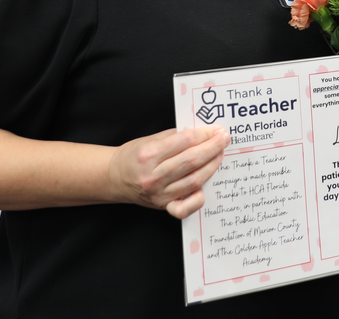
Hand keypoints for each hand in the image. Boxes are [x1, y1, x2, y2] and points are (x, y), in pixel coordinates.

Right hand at [107, 126, 228, 218]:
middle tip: (224, 139)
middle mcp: (153, 176)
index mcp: (149, 154)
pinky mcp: (163, 205)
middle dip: (213, 148)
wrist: (114, 178)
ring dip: (212, 166)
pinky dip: (198, 197)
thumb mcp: (150, 139)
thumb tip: (202, 133)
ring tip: (220, 154)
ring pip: (194, 180)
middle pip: (192, 161)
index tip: (216, 130)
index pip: (184, 141)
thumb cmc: (133, 156)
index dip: (204, 134)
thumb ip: (175, 136)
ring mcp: (159, 194)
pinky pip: (185, 207)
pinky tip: (205, 184)